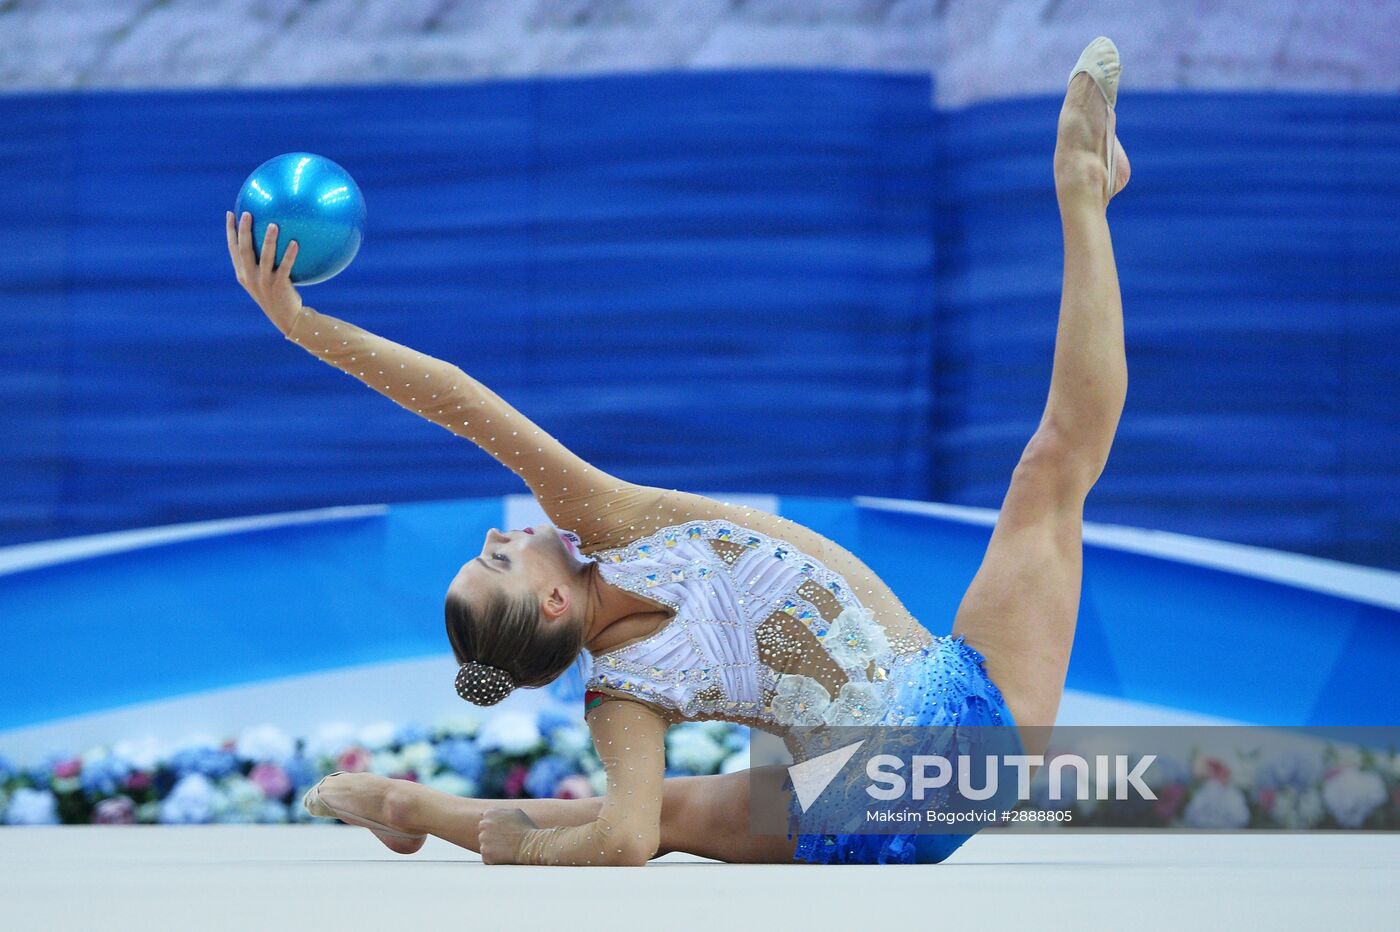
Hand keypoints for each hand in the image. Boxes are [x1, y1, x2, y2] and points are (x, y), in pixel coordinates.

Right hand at [225, 210, 302, 333]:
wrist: (287, 318)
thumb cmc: (278, 295)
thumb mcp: (265, 280)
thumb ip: (263, 262)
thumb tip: (272, 236)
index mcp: (243, 274)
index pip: (233, 249)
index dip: (230, 231)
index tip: (230, 213)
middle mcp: (250, 277)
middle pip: (244, 250)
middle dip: (244, 231)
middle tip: (248, 213)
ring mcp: (264, 282)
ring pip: (265, 257)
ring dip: (268, 240)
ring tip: (274, 224)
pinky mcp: (279, 286)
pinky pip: (285, 267)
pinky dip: (289, 254)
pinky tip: (295, 242)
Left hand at [478, 808, 537, 863]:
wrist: (530, 844)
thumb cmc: (526, 828)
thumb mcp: (515, 812)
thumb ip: (500, 812)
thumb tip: (489, 813)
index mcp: (490, 813)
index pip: (485, 820)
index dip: (495, 827)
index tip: (504, 831)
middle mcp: (484, 824)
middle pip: (483, 832)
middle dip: (491, 836)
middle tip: (505, 840)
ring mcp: (483, 840)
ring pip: (484, 844)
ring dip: (492, 847)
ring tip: (506, 847)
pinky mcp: (485, 853)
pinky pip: (487, 856)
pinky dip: (493, 858)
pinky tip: (504, 855)